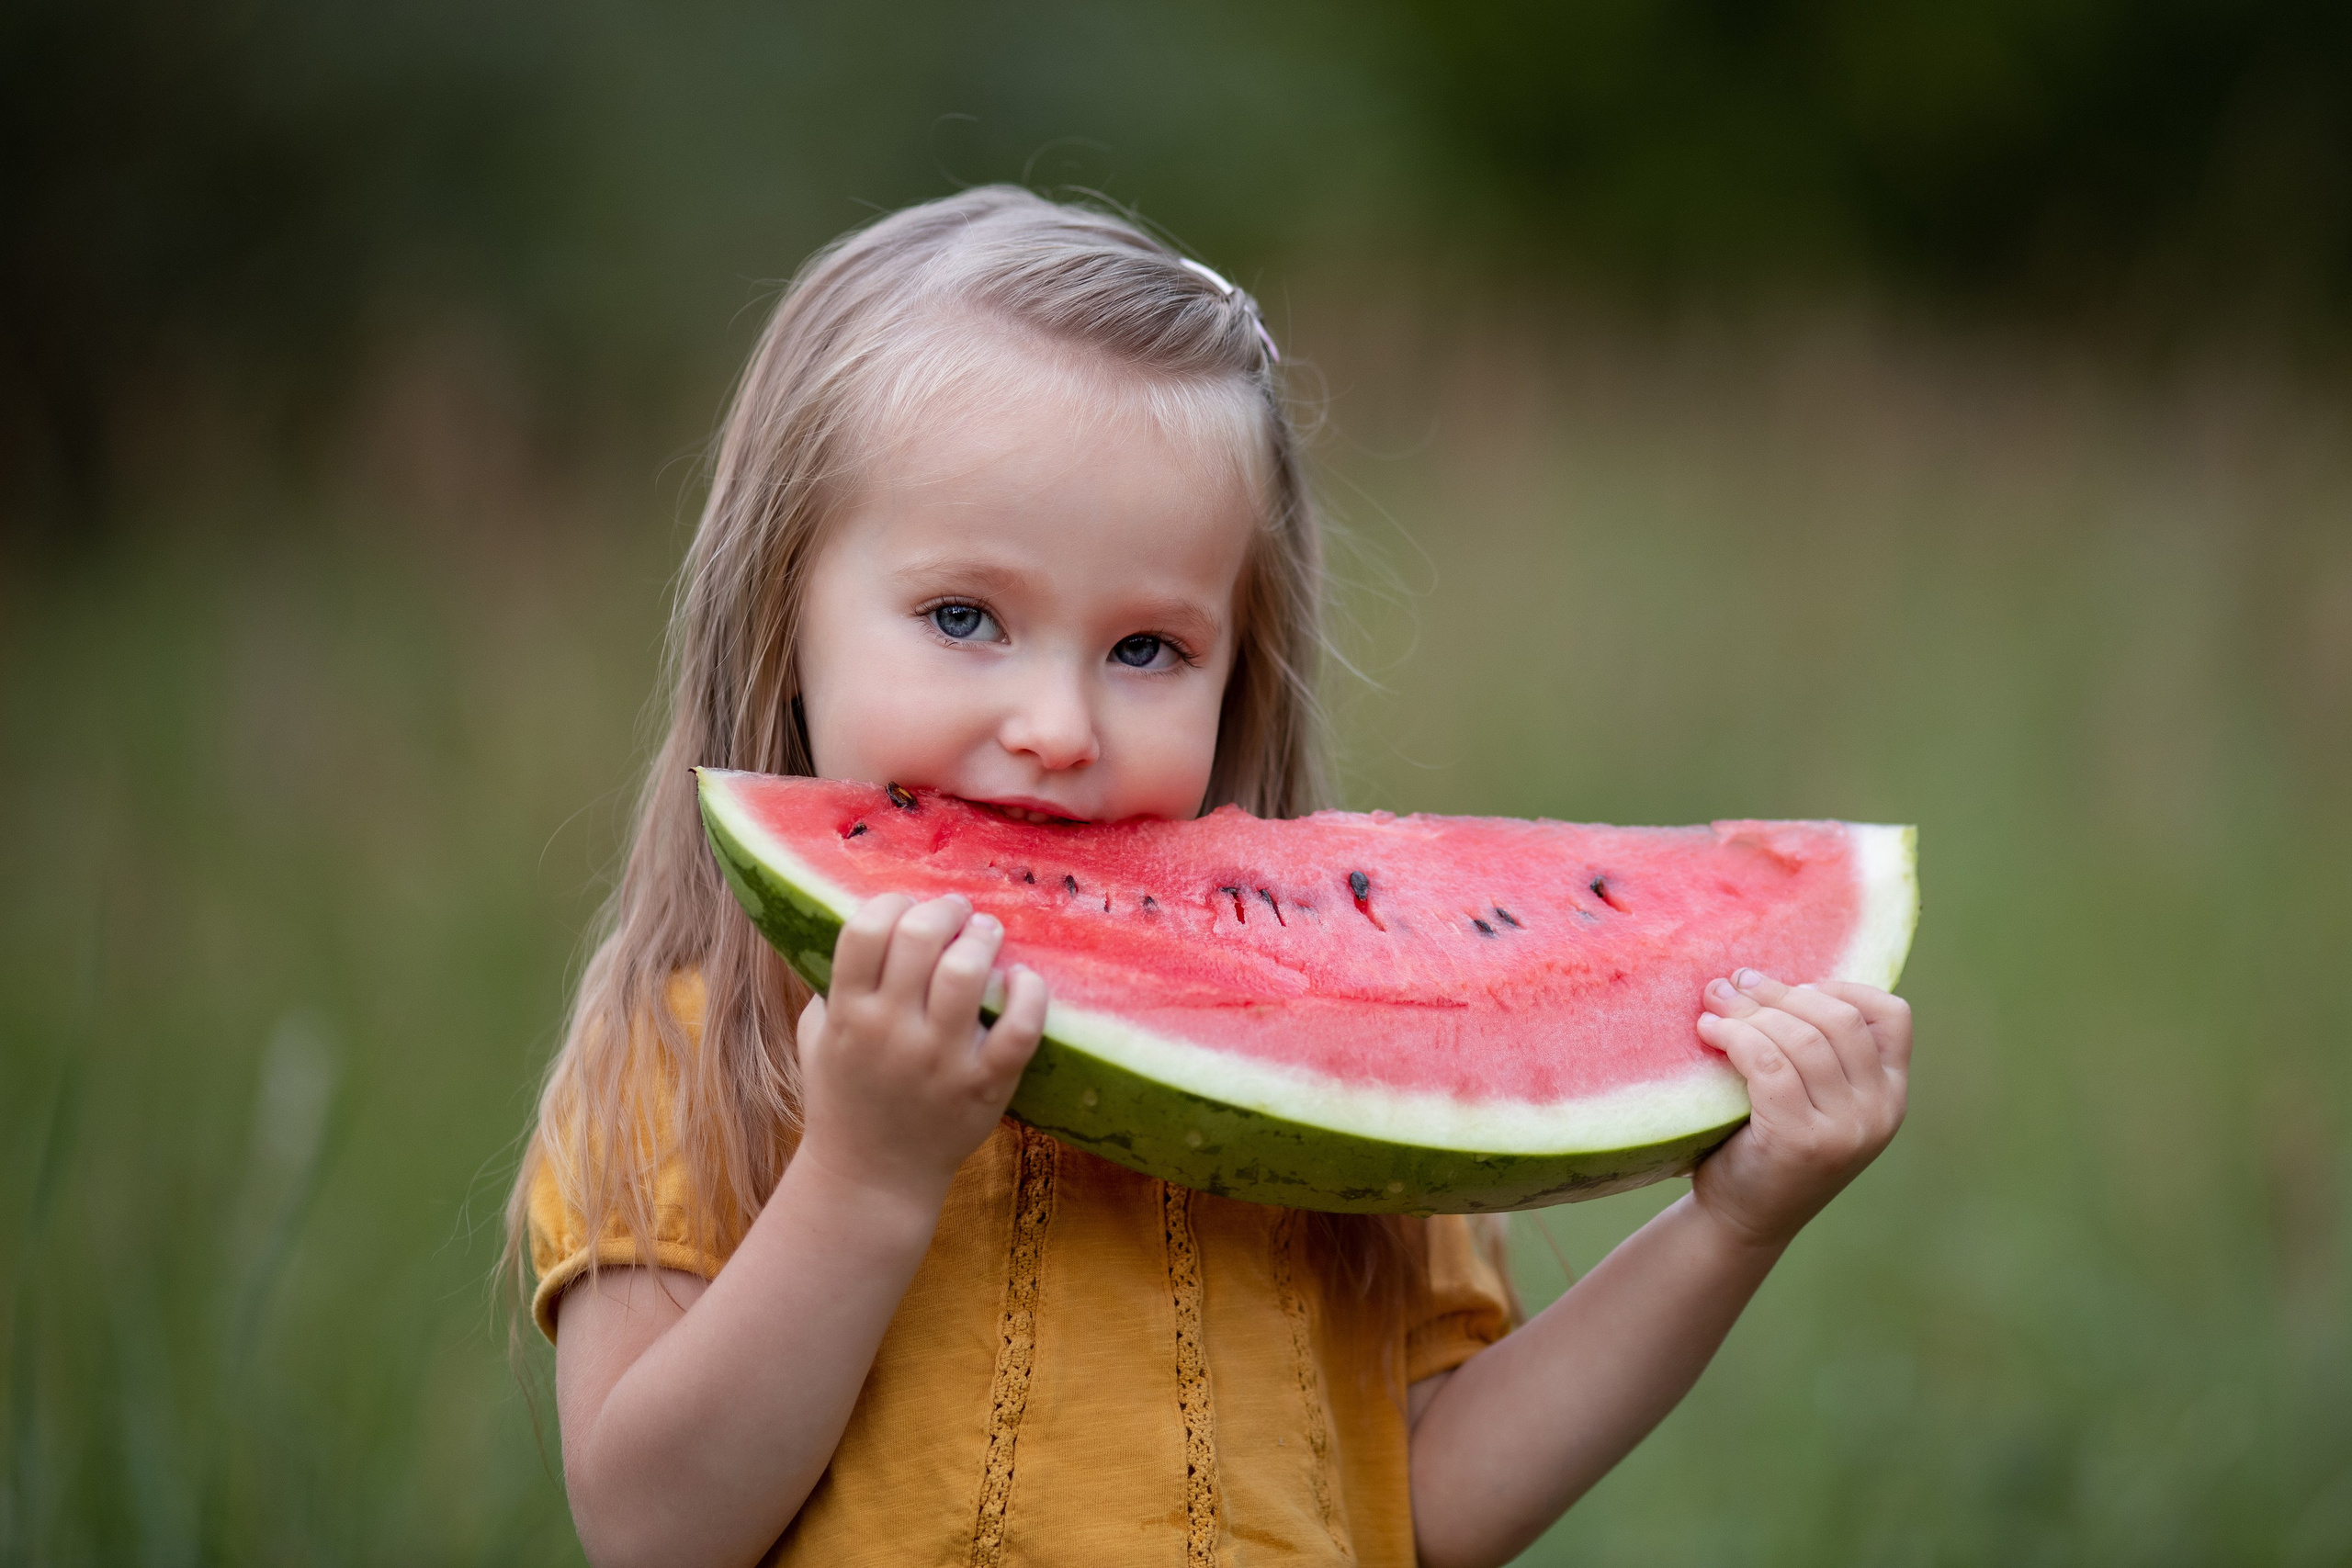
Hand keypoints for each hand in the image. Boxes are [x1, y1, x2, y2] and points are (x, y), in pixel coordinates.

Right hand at [794, 894, 1048, 1207]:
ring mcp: (941, 1060)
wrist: (871, 1177)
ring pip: (968, 972)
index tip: (909, 907)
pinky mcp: (985, 1085)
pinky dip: (1029, 993)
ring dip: (983, 938)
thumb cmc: (844, 1098)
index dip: (893, 903)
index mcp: (848, 1014)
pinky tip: (1022, 979)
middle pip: (921, 937)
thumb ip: (833, 983)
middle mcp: (892, 1032)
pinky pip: (1021, 1028)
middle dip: (945, 911)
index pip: (866, 929)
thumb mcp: (818, 1037)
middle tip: (957, 914)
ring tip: (987, 934)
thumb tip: (866, 923)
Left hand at [1690, 970, 1909, 1249]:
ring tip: (1713, 1004)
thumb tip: (1763, 974)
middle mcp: (1881, 1113)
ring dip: (1749, 1010)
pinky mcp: (1802, 1141)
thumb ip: (1816, 1048)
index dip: (1840, 987)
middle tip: (1731, 984)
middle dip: (1778, 992)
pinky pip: (1769, 1064)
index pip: (1892, 1016)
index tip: (1789, 987)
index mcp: (1891, 1094)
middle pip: (1837, 1019)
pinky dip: (1735, 1037)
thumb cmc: (1767, 1144)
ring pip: (1801, 1038)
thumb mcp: (1812, 1096)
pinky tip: (1708, 1032)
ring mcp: (1846, 1131)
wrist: (1742, 1221)